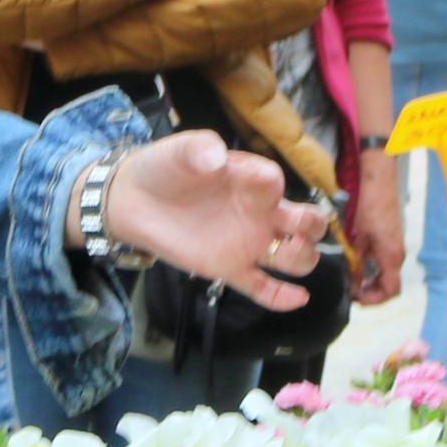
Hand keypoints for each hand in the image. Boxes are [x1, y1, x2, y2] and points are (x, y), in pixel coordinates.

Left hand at [102, 133, 323, 310]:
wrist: (135, 200)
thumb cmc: (166, 168)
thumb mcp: (179, 150)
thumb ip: (199, 148)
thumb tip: (217, 157)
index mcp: (251, 179)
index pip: (275, 182)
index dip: (271, 184)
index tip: (260, 182)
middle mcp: (259, 213)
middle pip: (307, 222)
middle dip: (312, 225)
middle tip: (297, 227)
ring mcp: (248, 243)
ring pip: (293, 257)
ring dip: (303, 257)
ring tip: (288, 254)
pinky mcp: (230, 268)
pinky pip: (264, 288)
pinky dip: (283, 297)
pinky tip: (298, 298)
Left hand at [343, 152, 405, 306]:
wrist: (378, 179)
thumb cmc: (368, 204)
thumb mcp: (356, 236)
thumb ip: (355, 262)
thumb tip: (350, 283)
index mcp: (391, 255)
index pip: (391, 290)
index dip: (374, 300)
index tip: (356, 298)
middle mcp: (397, 254)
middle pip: (389, 285)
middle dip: (370, 293)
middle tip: (349, 291)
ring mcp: (396, 247)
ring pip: (386, 275)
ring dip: (370, 281)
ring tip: (350, 280)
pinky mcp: (392, 240)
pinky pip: (385, 263)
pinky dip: (372, 270)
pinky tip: (356, 265)